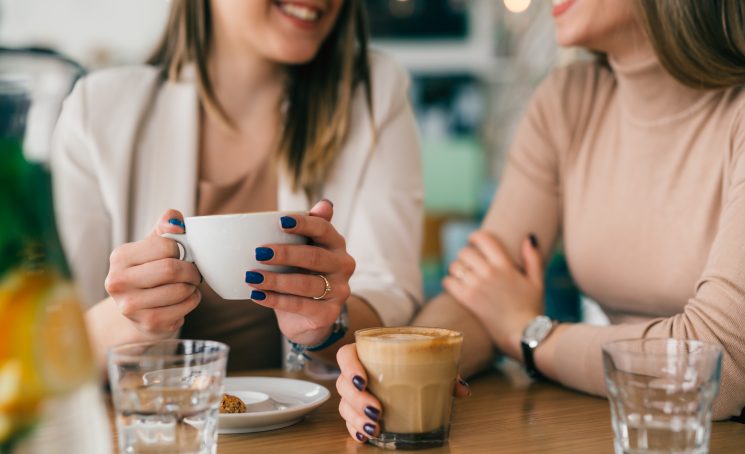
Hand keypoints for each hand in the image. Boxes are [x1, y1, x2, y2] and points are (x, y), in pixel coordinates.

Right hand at [104, 210, 201, 335]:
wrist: (136, 311)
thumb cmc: (148, 273)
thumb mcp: (151, 247)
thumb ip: (164, 228)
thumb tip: (176, 222)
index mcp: (120, 257)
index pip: (165, 246)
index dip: (182, 249)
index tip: (183, 254)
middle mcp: (118, 282)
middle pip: (172, 269)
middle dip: (191, 270)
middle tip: (194, 272)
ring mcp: (130, 306)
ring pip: (180, 290)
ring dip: (192, 287)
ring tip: (187, 285)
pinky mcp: (147, 323)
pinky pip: (184, 307)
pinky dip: (192, 301)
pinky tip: (185, 299)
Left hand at [245, 200, 355, 344]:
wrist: (308, 317)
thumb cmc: (302, 275)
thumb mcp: (305, 250)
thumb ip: (309, 228)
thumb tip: (324, 203)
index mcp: (336, 244)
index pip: (323, 229)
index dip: (304, 224)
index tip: (280, 222)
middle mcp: (343, 265)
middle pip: (314, 257)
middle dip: (285, 254)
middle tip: (258, 253)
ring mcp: (339, 291)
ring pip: (306, 284)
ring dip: (276, 280)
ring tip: (251, 277)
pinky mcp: (329, 314)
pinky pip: (300, 306)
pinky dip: (276, 300)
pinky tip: (257, 295)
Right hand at [336, 343, 470, 442]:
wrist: (415, 369)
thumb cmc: (416, 362)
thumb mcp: (429, 361)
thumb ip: (446, 371)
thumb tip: (463, 390)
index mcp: (368, 352)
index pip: (346, 354)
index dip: (350, 367)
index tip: (363, 381)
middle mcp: (357, 371)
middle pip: (343, 383)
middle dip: (357, 400)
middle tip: (376, 410)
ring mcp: (355, 392)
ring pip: (344, 404)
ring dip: (356, 418)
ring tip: (375, 428)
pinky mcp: (358, 410)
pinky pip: (349, 420)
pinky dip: (355, 429)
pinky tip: (365, 436)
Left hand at [443, 230, 543, 358]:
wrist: (523, 335)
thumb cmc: (531, 309)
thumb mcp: (537, 282)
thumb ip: (533, 258)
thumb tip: (529, 237)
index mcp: (505, 265)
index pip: (483, 238)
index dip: (475, 237)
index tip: (474, 241)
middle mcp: (489, 272)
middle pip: (465, 251)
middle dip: (465, 255)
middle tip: (468, 263)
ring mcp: (477, 286)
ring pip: (455, 266)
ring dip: (456, 269)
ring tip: (462, 275)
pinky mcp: (468, 300)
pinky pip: (448, 282)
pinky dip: (449, 282)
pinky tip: (456, 287)